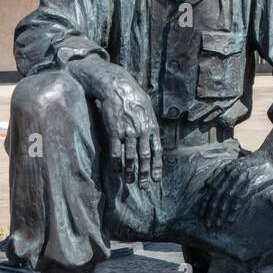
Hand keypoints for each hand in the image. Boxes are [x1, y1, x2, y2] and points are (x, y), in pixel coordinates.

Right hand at [89, 64, 161, 184]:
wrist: (117, 86)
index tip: (156, 179)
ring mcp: (128, 133)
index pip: (157, 151)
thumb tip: (152, 136)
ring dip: (130, 172)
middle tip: (144, 186)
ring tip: (129, 182)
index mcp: (152, 126)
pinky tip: (116, 171)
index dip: (157, 167)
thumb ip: (150, 123)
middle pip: (145, 158)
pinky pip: (115, 152)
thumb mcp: (148, 108)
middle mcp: (142, 131)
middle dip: (144, 174)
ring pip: (130, 158)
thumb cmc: (133, 95)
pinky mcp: (114, 132)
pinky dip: (116, 164)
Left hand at [201, 150, 272, 232]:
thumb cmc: (252, 163)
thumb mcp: (234, 164)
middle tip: (207, 225)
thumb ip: (220, 173)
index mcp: (226, 170)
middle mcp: (232, 174)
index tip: (201, 215)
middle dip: (211, 211)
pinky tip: (230, 219)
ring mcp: (242, 179)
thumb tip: (206, 184)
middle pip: (218, 195)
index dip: (206, 203)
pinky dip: (235, 209)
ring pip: (228, 199)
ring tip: (217, 225)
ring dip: (221, 213)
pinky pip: (241, 199)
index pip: (212, 189)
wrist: (270, 158)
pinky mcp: (252, 184)